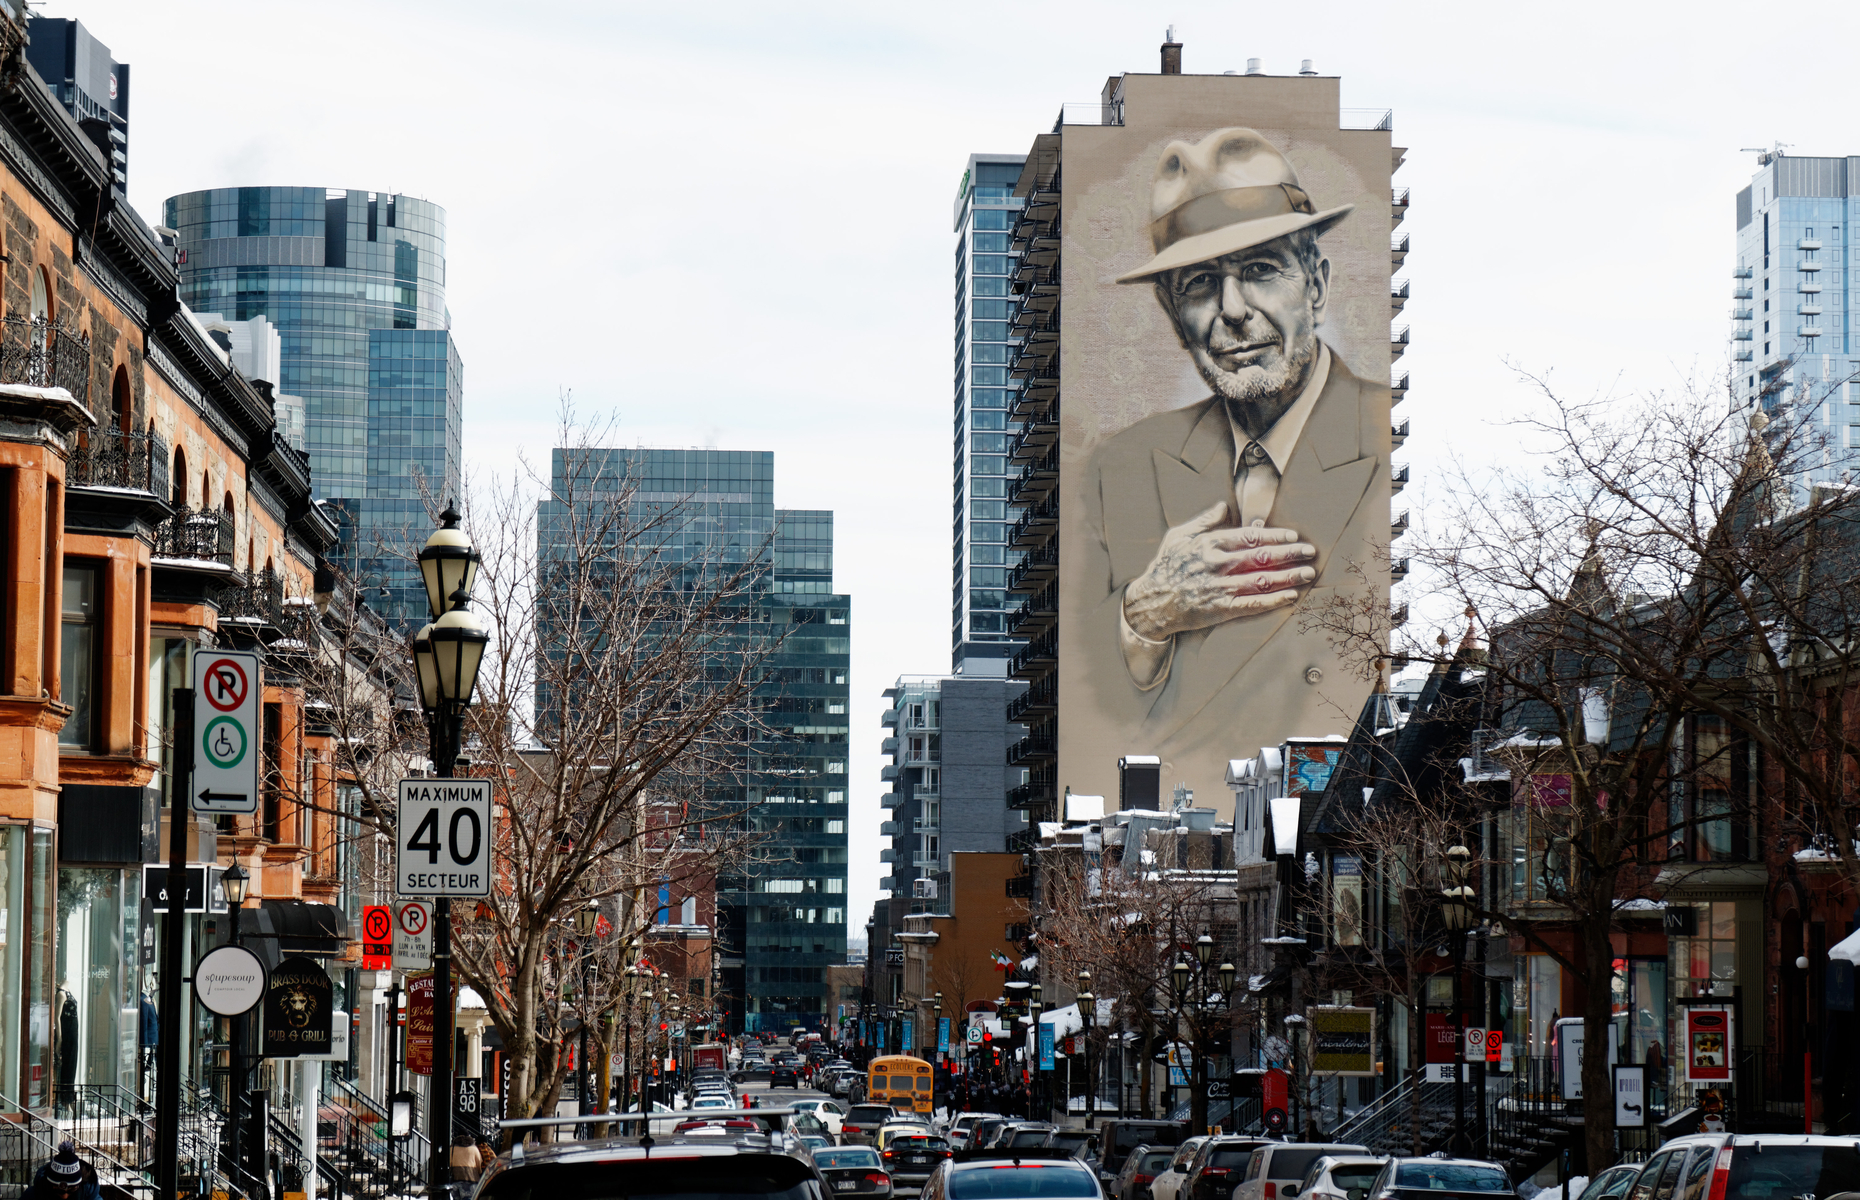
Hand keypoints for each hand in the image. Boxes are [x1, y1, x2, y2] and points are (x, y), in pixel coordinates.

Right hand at [1122, 503, 1315, 640]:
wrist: (1150, 603)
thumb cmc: (1165, 567)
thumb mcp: (1178, 536)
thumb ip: (1203, 521)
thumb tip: (1223, 505)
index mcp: (1209, 544)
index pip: (1249, 537)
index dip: (1274, 535)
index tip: (1293, 536)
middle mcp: (1217, 564)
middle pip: (1261, 557)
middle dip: (1289, 553)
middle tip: (1310, 552)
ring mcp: (1219, 587)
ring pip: (1261, 580)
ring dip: (1288, 576)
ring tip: (1308, 573)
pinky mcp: (1220, 609)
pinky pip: (1253, 604)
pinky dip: (1274, 600)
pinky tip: (1290, 596)